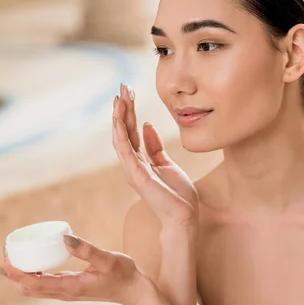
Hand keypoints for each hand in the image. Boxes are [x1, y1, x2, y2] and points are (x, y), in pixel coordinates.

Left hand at [0, 234, 147, 304]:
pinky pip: (44, 285)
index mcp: (71, 287)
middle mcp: (65, 293)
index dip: (16, 273)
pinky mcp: (70, 289)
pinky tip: (31, 264)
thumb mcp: (108, 259)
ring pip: (35, 288)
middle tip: (3, 254)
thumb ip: (87, 249)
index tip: (3, 261)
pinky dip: (32, 275)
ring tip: (10, 258)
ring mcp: (66, 292)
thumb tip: (65, 237)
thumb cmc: (123, 274)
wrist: (134, 291)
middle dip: (13, 274)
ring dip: (21, 275)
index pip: (35, 283)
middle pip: (29, 287)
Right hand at [112, 83, 198, 226]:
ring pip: (121, 137)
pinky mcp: (137, 175)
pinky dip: (121, 133)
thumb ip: (155, 146)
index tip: (129, 92)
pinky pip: (126, 150)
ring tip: (120, 97)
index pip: (131, 131)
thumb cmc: (177, 195)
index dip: (129, 111)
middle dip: (123, 108)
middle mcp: (132, 164)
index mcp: (140, 161)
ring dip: (119, 117)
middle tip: (122, 87)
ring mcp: (132, 170)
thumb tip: (147, 125)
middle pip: (123, 131)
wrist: (184, 217)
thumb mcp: (167, 164)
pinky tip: (119, 118)